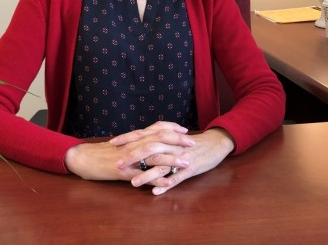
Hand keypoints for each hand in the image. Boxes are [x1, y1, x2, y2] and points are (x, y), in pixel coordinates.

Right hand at [64, 121, 192, 180]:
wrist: (83, 158)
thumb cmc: (102, 152)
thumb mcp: (122, 144)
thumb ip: (136, 142)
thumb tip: (149, 141)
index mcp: (134, 137)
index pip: (157, 128)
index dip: (172, 128)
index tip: (185, 131)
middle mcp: (134, 144)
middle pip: (160, 139)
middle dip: (178, 141)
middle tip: (193, 143)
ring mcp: (130, 158)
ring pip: (154, 156)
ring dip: (172, 160)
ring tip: (187, 163)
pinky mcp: (124, 172)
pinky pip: (143, 176)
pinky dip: (156, 180)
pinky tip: (168, 184)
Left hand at [114, 127, 234, 194]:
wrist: (214, 143)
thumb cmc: (191, 142)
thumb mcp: (173, 138)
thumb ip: (157, 139)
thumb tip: (138, 142)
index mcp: (165, 137)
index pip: (143, 135)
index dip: (127, 139)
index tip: (112, 144)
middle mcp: (171, 145)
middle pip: (149, 148)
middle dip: (132, 157)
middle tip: (118, 165)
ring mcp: (180, 157)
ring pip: (161, 165)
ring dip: (147, 175)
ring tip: (133, 183)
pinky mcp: (190, 168)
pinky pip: (177, 177)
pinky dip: (166, 184)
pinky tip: (156, 191)